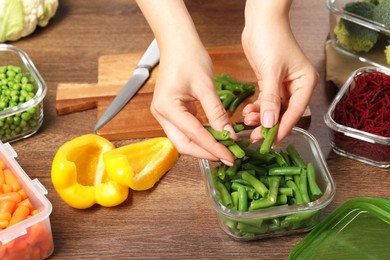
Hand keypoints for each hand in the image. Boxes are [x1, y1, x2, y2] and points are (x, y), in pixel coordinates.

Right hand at [135, 0, 235, 163]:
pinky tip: (215, 137)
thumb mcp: (206, 86)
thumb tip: (228, 135)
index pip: (194, 135)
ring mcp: (164, 114)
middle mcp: (161, 114)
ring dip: (203, 145)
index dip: (213, 147)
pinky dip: (200, 135)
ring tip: (224, 149)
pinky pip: (186, 129)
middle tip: (228, 156)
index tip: (230, 156)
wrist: (177, 42)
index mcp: (167, 107)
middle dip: (206, 152)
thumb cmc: (189, 57)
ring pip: (184, 139)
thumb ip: (216, 113)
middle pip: (184, 144)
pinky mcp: (171, 111)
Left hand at [241, 0, 318, 143]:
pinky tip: (247, 111)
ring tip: (246, 120)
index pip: (295, 112)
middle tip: (254, 136)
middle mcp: (297, 86)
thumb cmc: (271, 39)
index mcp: (305, 83)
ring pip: (273, 109)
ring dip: (260, 117)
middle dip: (268, 125)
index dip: (282, 128)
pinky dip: (257, 108)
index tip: (270, 141)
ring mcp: (283, 85)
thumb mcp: (271, 71)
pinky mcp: (270, 83)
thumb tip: (269, 123)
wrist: (260, 20)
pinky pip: (265, 101)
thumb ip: (270, 99)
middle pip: (284, 113)